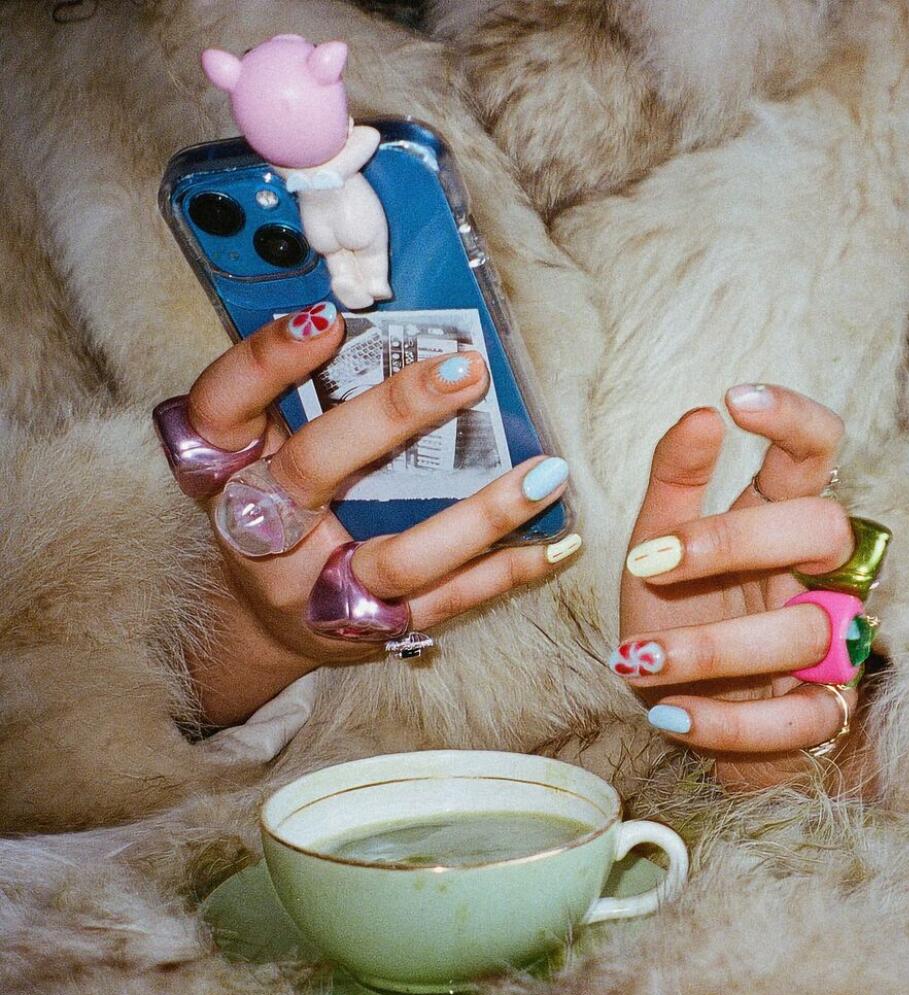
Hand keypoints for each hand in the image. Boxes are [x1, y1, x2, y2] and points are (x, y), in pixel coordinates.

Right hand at [180, 308, 577, 724]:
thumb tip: (378, 321)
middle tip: (466, 370)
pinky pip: (444, 602)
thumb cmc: (274, 510)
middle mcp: (263, 532)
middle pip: (313, 469)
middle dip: (389, 415)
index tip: (327, 319)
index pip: (223, 406)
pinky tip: (554, 541)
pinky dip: (503, 572)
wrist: (264, 621)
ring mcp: (319, 592)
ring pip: (398, 558)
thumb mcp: (263, 447)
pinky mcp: (371, 629)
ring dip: (478, 515)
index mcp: (226, 470)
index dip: (265, 361)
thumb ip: (299, 394)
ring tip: (545, 472)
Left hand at [612, 385, 871, 790]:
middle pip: (823, 528)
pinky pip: (800, 718)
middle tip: (653, 560)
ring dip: (710, 647)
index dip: (792, 419)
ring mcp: (825, 645)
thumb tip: (701, 413)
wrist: (681, 709)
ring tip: (637, 658)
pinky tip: (671, 715)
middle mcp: (813, 576)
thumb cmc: (674, 616)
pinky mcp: (820, 713)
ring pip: (803, 632)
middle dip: (735, 541)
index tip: (736, 399)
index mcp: (775, 523)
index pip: (815, 454)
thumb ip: (673, 485)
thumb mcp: (653, 547)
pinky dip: (728, 721)